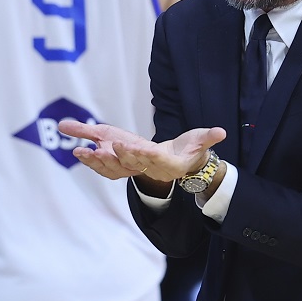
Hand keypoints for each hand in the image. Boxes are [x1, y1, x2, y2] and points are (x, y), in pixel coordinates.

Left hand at [59, 121, 225, 181]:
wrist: (182, 164)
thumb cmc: (192, 150)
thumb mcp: (202, 141)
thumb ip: (209, 137)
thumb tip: (221, 132)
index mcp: (168, 162)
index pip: (152, 157)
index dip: (139, 153)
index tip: (124, 145)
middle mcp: (150, 167)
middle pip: (131, 162)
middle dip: (116, 156)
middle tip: (100, 148)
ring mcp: (138, 167)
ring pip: (116, 167)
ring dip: (99, 161)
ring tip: (81, 153)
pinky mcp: (129, 165)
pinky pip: (110, 167)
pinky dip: (95, 161)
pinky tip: (80, 151)